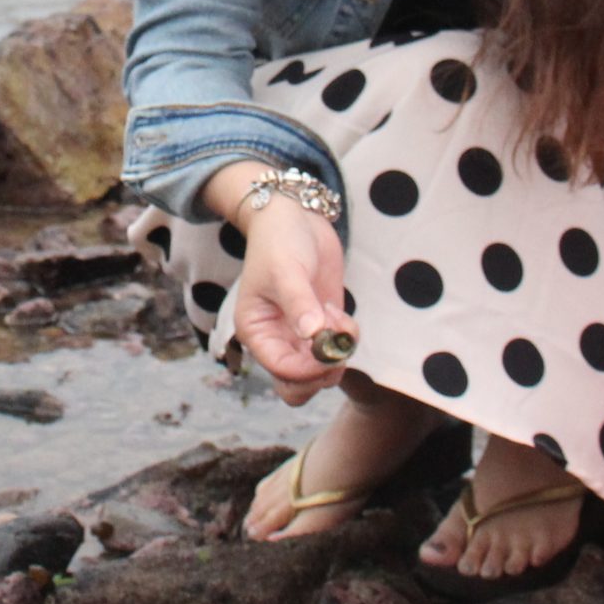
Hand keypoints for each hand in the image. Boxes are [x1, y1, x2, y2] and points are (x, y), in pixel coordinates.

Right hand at [224, 198, 354, 403]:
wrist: (295, 217)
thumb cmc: (279, 241)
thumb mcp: (286, 270)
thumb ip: (300, 304)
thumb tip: (314, 336)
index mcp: (257, 332)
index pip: (281, 371)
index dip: (308, 368)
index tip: (328, 346)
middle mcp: (276, 340)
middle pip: (296, 387)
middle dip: (322, 374)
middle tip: (337, 348)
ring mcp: (300, 336)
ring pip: (320, 374)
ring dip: (337, 355)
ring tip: (335, 318)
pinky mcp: (322, 327)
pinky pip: (337, 352)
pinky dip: (346, 340)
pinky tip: (338, 312)